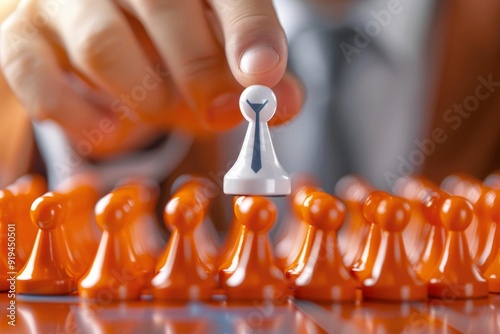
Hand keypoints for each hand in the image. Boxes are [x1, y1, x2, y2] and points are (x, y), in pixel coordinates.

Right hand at [0, 0, 302, 157]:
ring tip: (157, 111)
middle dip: (197, 71)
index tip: (264, 75)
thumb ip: (250, 79)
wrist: (89, 29)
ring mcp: (65, 1)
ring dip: (143, 96)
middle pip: (162, 6)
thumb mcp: (216, 57)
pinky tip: (109, 131)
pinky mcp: (23, 37)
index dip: (248, 31)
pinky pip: (37, 76)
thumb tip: (285, 103)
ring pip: (103, 43)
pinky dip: (78, 116)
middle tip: (216, 111)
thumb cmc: (163, 45)